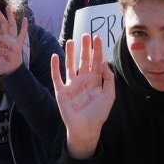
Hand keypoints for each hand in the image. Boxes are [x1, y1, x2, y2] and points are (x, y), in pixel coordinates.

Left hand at [0, 4, 27, 75]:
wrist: (7, 72)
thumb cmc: (0, 65)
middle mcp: (6, 38)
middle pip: (2, 23)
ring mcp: (12, 40)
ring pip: (11, 26)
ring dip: (9, 17)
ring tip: (7, 7)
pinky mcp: (18, 45)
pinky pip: (21, 35)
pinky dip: (24, 27)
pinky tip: (25, 19)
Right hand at [51, 35, 115, 159]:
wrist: (87, 129)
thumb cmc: (99, 113)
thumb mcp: (109, 95)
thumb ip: (108, 79)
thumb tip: (105, 62)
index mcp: (95, 80)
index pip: (96, 61)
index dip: (97, 50)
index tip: (97, 38)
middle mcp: (83, 80)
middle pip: (83, 60)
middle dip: (85, 48)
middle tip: (85, 34)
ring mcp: (71, 85)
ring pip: (70, 65)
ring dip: (70, 54)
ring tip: (71, 41)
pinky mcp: (62, 92)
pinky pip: (57, 77)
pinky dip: (55, 67)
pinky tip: (55, 56)